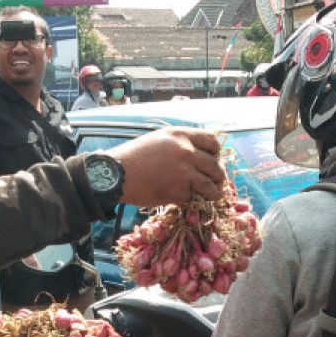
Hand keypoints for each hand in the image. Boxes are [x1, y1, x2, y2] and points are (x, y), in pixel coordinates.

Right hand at [108, 127, 224, 206]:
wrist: (117, 174)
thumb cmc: (134, 156)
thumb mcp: (159, 139)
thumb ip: (180, 142)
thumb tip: (198, 154)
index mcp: (181, 135)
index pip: (212, 141)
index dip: (216, 153)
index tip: (213, 160)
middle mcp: (186, 152)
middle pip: (215, 166)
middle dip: (218, 176)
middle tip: (215, 181)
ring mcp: (183, 173)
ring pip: (210, 185)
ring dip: (213, 192)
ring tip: (212, 195)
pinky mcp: (178, 192)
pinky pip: (193, 198)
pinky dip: (191, 200)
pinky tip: (187, 199)